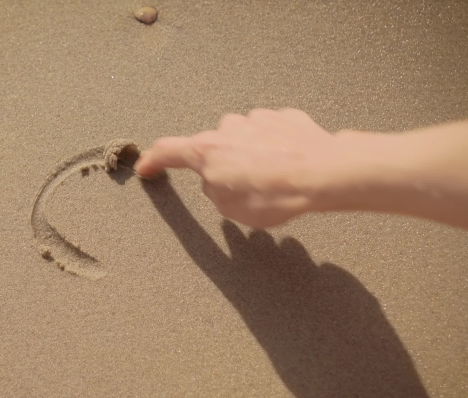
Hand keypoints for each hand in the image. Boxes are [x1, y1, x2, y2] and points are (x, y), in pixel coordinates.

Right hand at [135, 108, 340, 228]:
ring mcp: (257, 119)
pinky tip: (289, 167)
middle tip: (242, 191)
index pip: (168, 151)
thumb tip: (217, 182)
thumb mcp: (230, 210)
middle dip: (222, 167)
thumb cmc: (275, 194)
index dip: (153, 160)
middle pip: (214, 148)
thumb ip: (214, 192)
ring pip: (244, 140)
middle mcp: (228, 128)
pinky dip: (275, 150)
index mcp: (207, 151)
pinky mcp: (285, 118)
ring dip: (252, 158)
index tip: (145, 165)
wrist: (322, 173)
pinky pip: (271, 135)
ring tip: (273, 182)